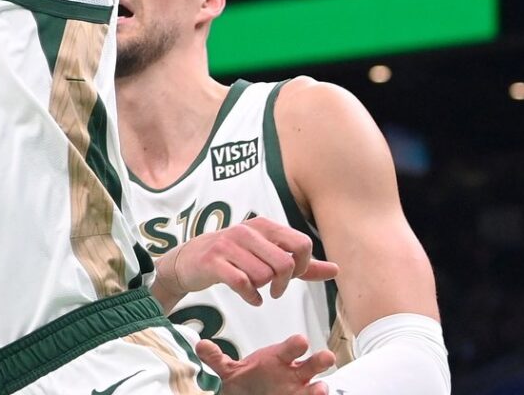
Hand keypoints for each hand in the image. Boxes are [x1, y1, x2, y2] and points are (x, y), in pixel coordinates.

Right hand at [156, 218, 338, 306]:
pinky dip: (251, 296)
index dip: (302, 266)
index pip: (301, 244)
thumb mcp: (267, 254)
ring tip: (257, 288)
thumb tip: (335, 270)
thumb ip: (301, 264)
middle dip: (284, 283)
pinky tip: (251, 298)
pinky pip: (242, 283)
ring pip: (264, 275)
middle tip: (276, 290)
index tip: (292, 276)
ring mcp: (229, 245)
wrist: (188, 260)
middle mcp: (247, 231)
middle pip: (285, 263)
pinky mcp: (214, 261)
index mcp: (264, 226)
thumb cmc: (233, 257)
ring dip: (264, 288)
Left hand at [199, 334, 334, 394]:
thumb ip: (217, 359)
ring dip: (319, 388)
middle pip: (311, 364)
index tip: (301, 341)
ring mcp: (299, 390)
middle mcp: (293, 373)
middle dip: (319, 360)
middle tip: (326, 357)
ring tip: (320, 388)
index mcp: (279, 359)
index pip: (289, 348)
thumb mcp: (231, 370)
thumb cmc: (250, 379)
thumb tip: (200, 345)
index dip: (295, 345)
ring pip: (315, 386)